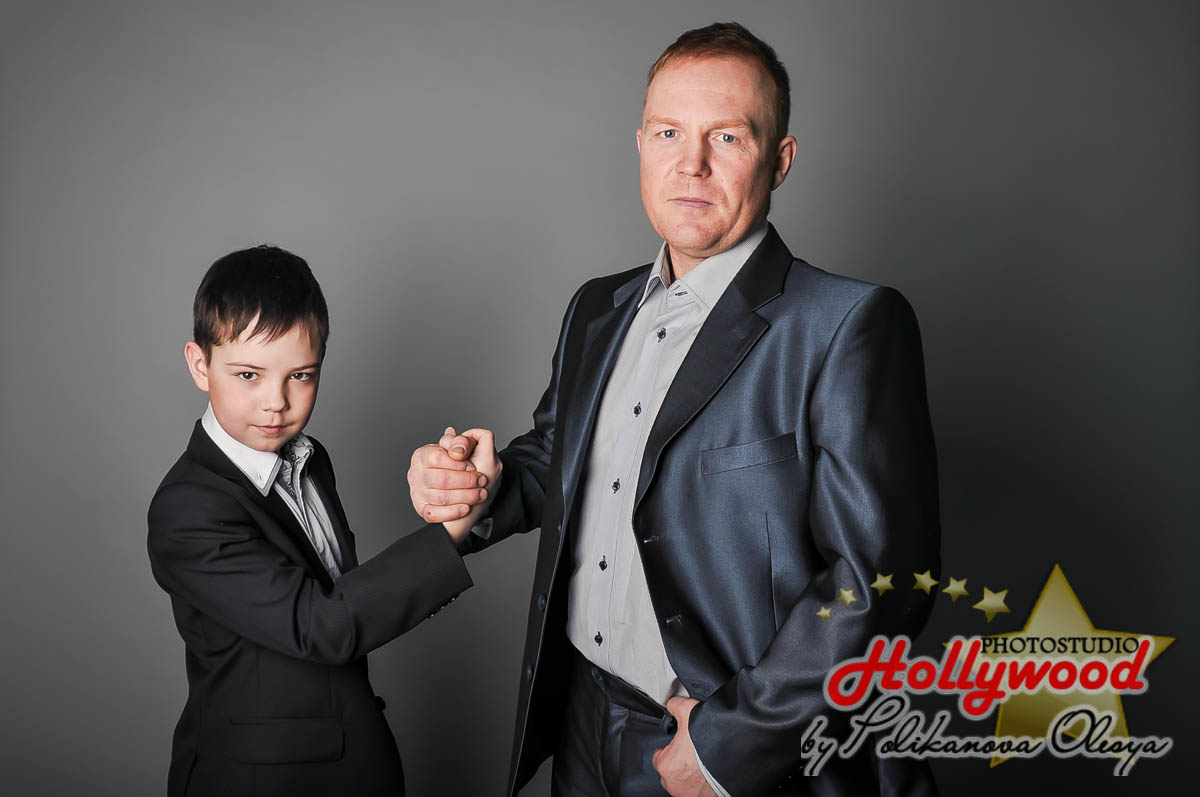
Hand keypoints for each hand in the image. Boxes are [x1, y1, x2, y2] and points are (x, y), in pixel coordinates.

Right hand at [407, 427, 500, 544]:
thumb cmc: (451, 465)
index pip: (437, 457)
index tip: (474, 466)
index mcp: (422, 456)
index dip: (458, 463)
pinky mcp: (423, 510)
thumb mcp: (456, 448)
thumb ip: (459, 442)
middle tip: (483, 480)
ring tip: (481, 494)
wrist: (444, 488)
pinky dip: (451, 512)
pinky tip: (466, 508)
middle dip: (466, 481)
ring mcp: (418, 493)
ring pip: (440, 497)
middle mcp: (416, 474)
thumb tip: (456, 435)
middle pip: (441, 479)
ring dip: (465, 496)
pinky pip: (434, 514)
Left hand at [652, 697, 715, 796]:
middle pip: (670, 772)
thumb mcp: (689, 710)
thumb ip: (676, 706)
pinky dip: (702, 785)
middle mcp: (674, 784)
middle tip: (694, 754)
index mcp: (666, 764)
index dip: (671, 748)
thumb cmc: (713, 739)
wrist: (738, 753)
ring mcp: (687, 794)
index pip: (659, 757)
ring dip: (691, 776)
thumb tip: (673, 704)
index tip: (680, 745)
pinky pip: (696, 791)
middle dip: (680, 763)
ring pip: (683, 783)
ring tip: (704, 763)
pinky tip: (710, 773)